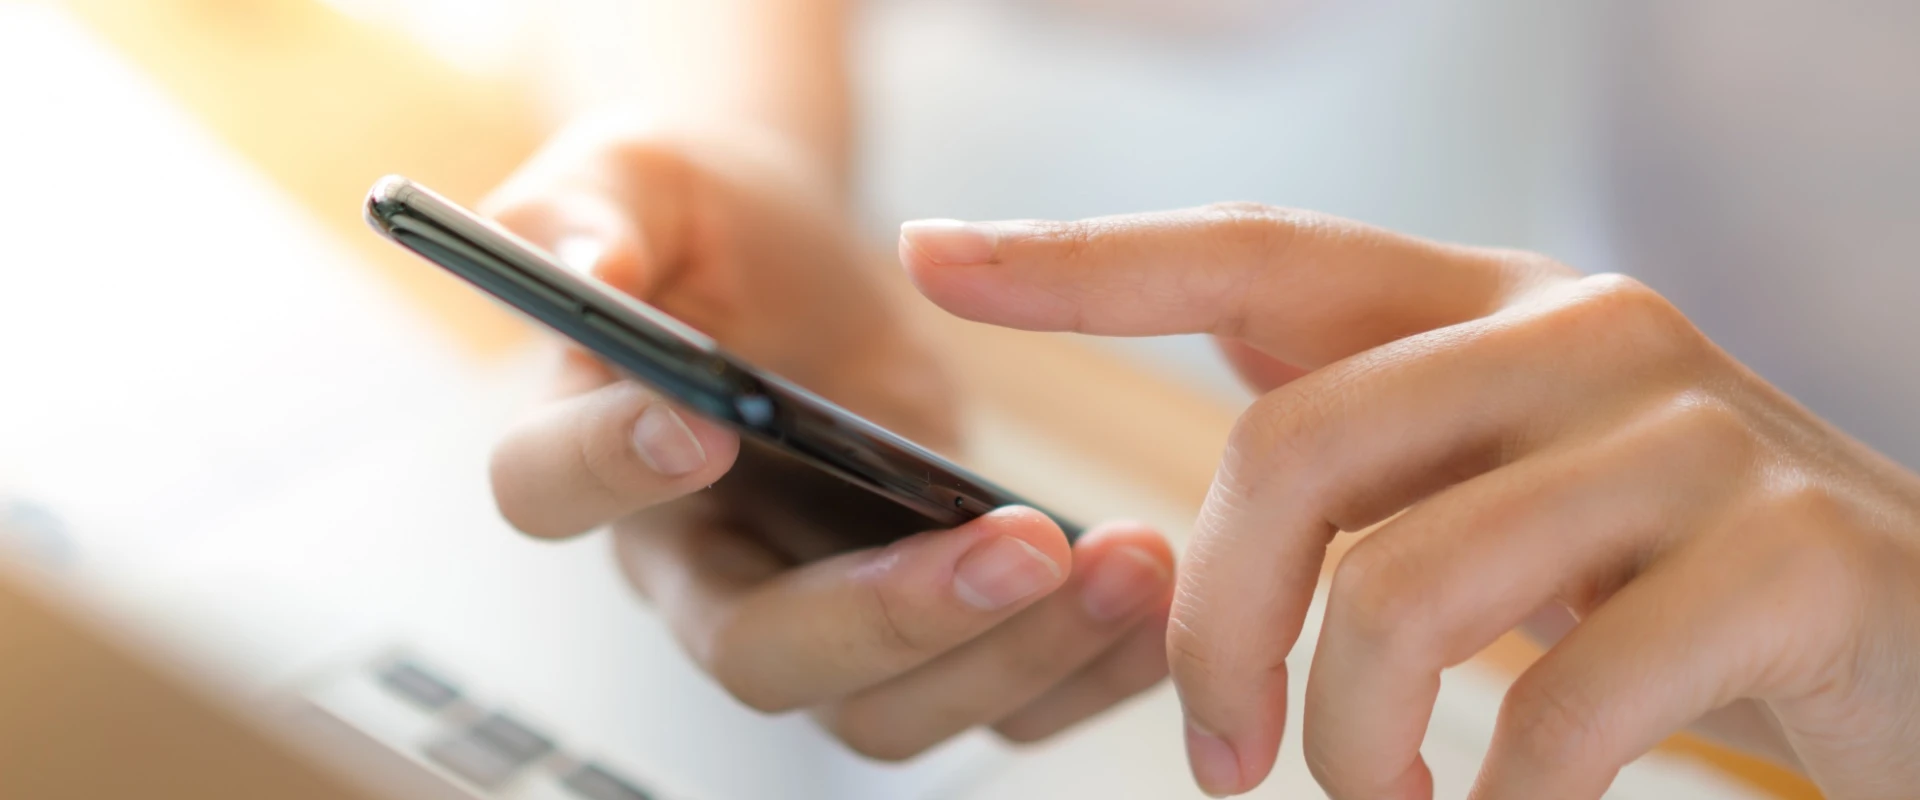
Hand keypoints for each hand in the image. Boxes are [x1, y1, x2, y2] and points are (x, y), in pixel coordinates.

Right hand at [479, 120, 1177, 758]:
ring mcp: (811, 606)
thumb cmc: (698, 218)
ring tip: (1123, 563)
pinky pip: (992, 694)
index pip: (551, 492)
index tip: (703, 426)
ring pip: (882, 709)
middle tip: (1013, 546)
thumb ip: (587, 215)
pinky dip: (1078, 670)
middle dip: (888, 617)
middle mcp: (696, 561)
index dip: (612, 472)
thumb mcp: (631, 177)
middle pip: (756, 655)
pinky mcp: (915, 613)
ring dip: (1011, 655)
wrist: (788, 258)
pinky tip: (1150, 594)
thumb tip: (590, 275)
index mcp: (594, 448)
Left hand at [900, 206, 1919, 797]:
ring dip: (1356, 742)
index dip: (1088, 257)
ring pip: (1409, 585)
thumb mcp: (1515, 487)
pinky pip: (1565, 702)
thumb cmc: (1675, 579)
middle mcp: (1586, 330)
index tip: (933, 258)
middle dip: (1218, 629)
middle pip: (1293, 447)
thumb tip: (1200, 455)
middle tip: (1227, 761)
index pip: (1260, 254)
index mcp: (1494, 305)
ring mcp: (1693, 433)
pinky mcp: (1792, 557)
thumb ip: (1379, 447)